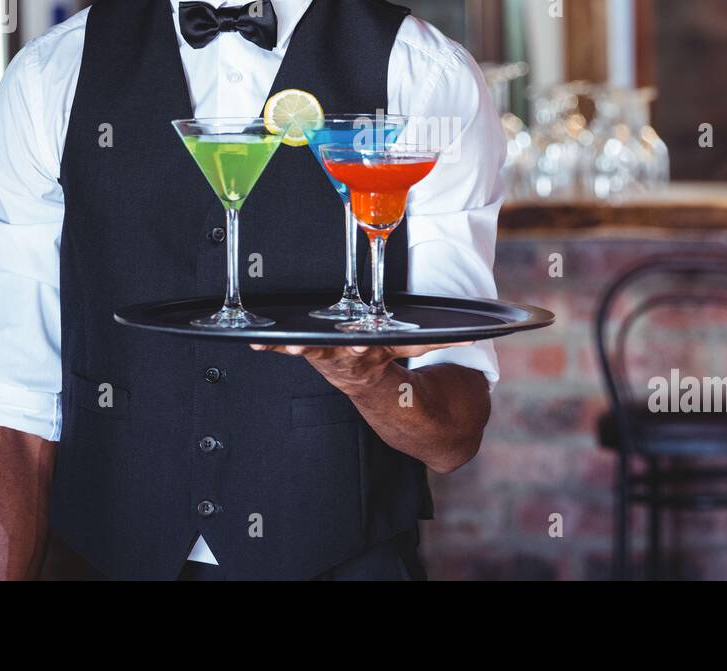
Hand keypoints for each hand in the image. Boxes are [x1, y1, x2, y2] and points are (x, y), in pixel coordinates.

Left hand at [248, 341, 468, 397]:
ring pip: (304, 351)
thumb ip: (442, 341)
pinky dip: (270, 344)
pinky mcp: (310, 353)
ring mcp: (324, 359)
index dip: (354, 349)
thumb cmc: (395, 360)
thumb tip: (475, 332)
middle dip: (310, 348)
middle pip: (325, 354)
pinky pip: (287, 348)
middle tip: (295, 343)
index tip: (351, 344)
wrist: (380, 395)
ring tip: (267, 340)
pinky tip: (251, 339)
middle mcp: (344, 360)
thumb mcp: (418, 348)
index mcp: (370, 358)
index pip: (361, 353)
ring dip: (284, 347)